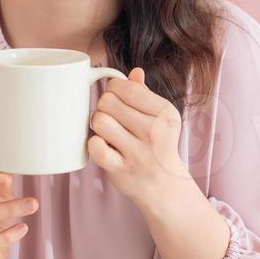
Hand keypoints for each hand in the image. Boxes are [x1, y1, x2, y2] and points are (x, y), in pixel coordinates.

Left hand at [87, 67, 190, 209]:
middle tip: (111, 117)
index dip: (114, 89)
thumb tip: (134, 72)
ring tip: (106, 130)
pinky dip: (94, 144)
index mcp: (164, 112)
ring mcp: (138, 152)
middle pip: (108, 101)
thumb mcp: (160, 117)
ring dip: (98, 124)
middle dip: (104, 106)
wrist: (164, 186)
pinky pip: (95, 147)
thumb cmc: (159, 146)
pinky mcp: (121, 169)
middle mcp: (154, 131)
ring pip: (100, 121)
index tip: (116, 98)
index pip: (126, 87)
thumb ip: (145, 93)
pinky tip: (103, 145)